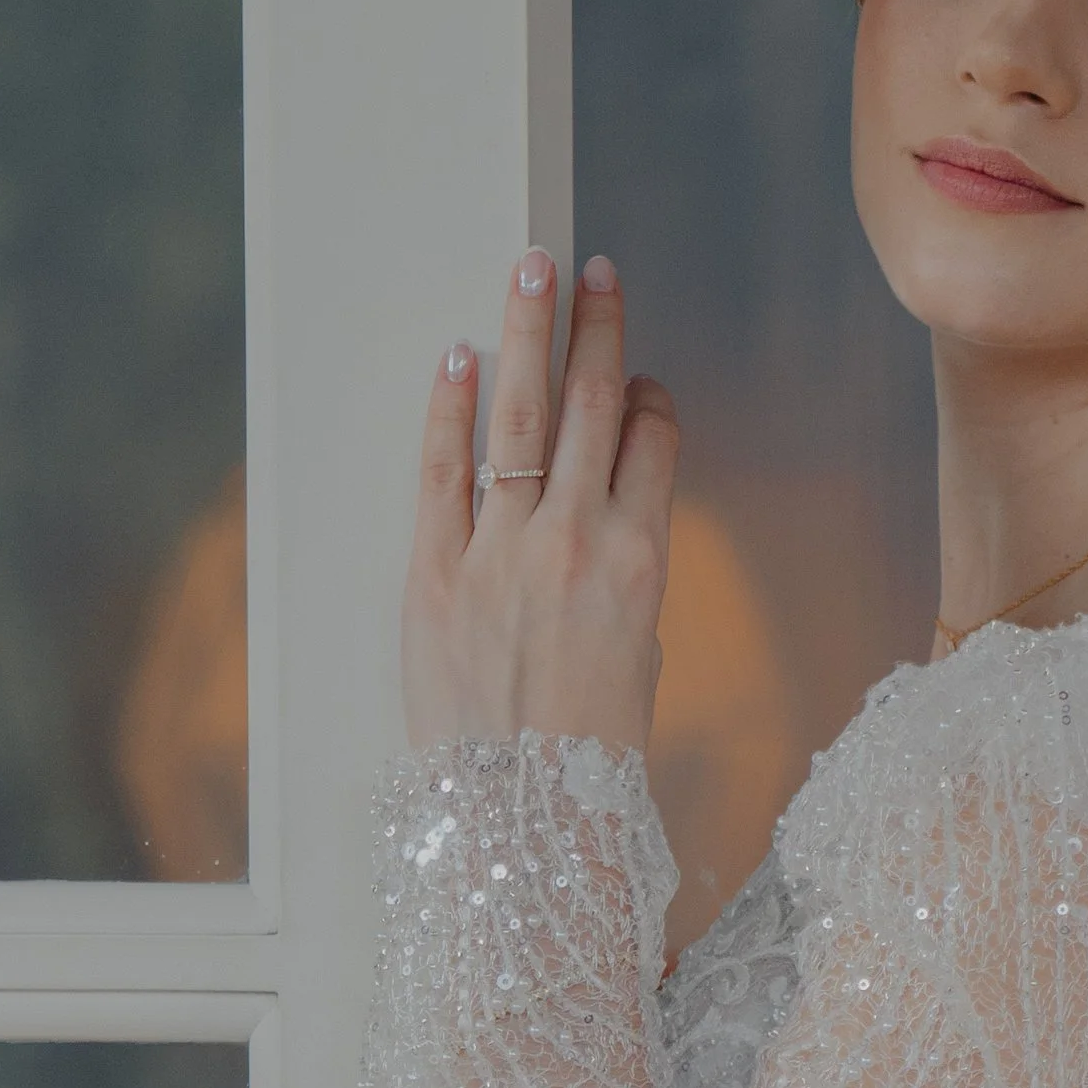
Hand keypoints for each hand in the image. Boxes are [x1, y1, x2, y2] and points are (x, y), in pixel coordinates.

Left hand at [402, 250, 678, 752]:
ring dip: (531, 333)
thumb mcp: (639, 654)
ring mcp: (501, 552)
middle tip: (594, 269)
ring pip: (522, 417)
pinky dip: (452, 409)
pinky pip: (444, 472)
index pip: (652, 442)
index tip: (640, 375)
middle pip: (591, 406)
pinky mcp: (435, 574)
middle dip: (596, 329)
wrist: (528, 818)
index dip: (648, 397)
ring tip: (535, 269)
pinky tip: (461, 356)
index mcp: (641, 562)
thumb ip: (624, 575)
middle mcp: (575, 541)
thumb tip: (604, 516)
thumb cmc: (593, 755)